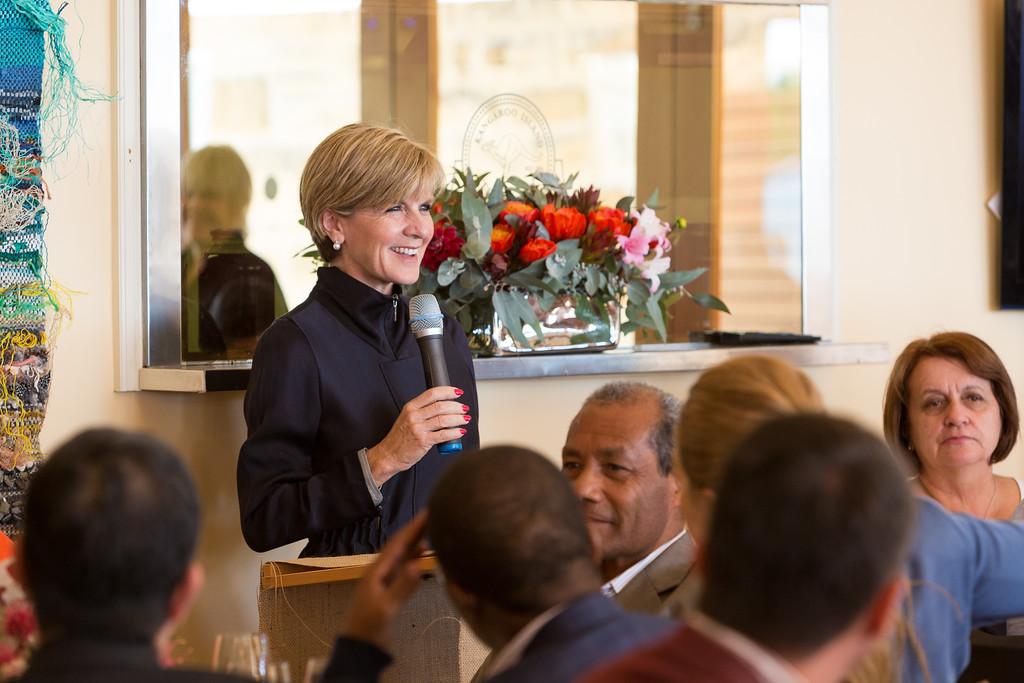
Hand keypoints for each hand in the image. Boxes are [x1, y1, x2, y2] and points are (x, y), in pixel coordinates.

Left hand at [339, 512, 427, 648]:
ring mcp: (383, 579)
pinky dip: (413, 557)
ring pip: (401, 555)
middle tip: (433, 515)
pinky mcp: (387, 589)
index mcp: (377, 571)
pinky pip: (402, 566)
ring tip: (431, 529)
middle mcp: (379, 570)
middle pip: (399, 545)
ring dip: (415, 541)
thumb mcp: (387, 608)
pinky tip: (422, 555)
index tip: (427, 512)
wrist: (358, 647)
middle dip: (415, 529)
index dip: (413, 527)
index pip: (398, 543)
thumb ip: (403, 586)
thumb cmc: (370, 627)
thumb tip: (419, 564)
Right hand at [366, 386, 467, 485]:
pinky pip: (443, 435)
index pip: (432, 394)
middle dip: (456, 406)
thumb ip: (422, 411)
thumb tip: (444, 406)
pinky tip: (461, 431)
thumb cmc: (400, 438)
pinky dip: (455, 433)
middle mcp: (414, 416)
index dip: (447, 391)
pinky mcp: (423, 441)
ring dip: (458, 418)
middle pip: (440, 406)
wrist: (389, 455)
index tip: (457, 392)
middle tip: (464, 408)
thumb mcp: (407, 418)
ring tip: (465, 419)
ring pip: (444, 419)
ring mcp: (418, 429)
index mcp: (410, 407)